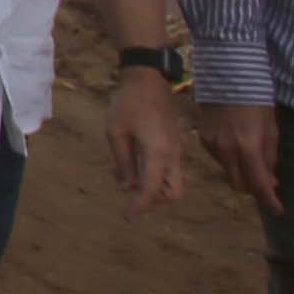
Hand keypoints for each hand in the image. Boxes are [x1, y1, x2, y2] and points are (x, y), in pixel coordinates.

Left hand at [107, 73, 189, 208]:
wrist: (148, 77)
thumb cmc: (128, 102)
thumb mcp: (116, 132)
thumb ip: (123, 162)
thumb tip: (126, 187)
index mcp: (159, 153)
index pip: (152, 190)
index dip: (140, 206)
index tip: (128, 215)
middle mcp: (173, 154)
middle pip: (174, 193)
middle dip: (155, 200)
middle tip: (132, 195)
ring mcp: (178, 149)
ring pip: (175, 182)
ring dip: (156, 188)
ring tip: (129, 177)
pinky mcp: (176, 143)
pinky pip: (171, 168)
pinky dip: (158, 175)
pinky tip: (135, 164)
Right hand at [194, 100, 282, 210]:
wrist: (227, 77)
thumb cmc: (256, 99)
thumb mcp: (271, 128)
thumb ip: (271, 156)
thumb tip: (272, 181)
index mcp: (249, 147)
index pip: (260, 184)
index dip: (270, 200)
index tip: (279, 209)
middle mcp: (228, 151)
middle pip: (239, 185)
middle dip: (253, 188)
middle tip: (264, 181)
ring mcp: (212, 146)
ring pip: (228, 173)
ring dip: (240, 173)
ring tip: (250, 160)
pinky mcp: (203, 140)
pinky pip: (218, 159)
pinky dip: (229, 160)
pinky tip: (235, 145)